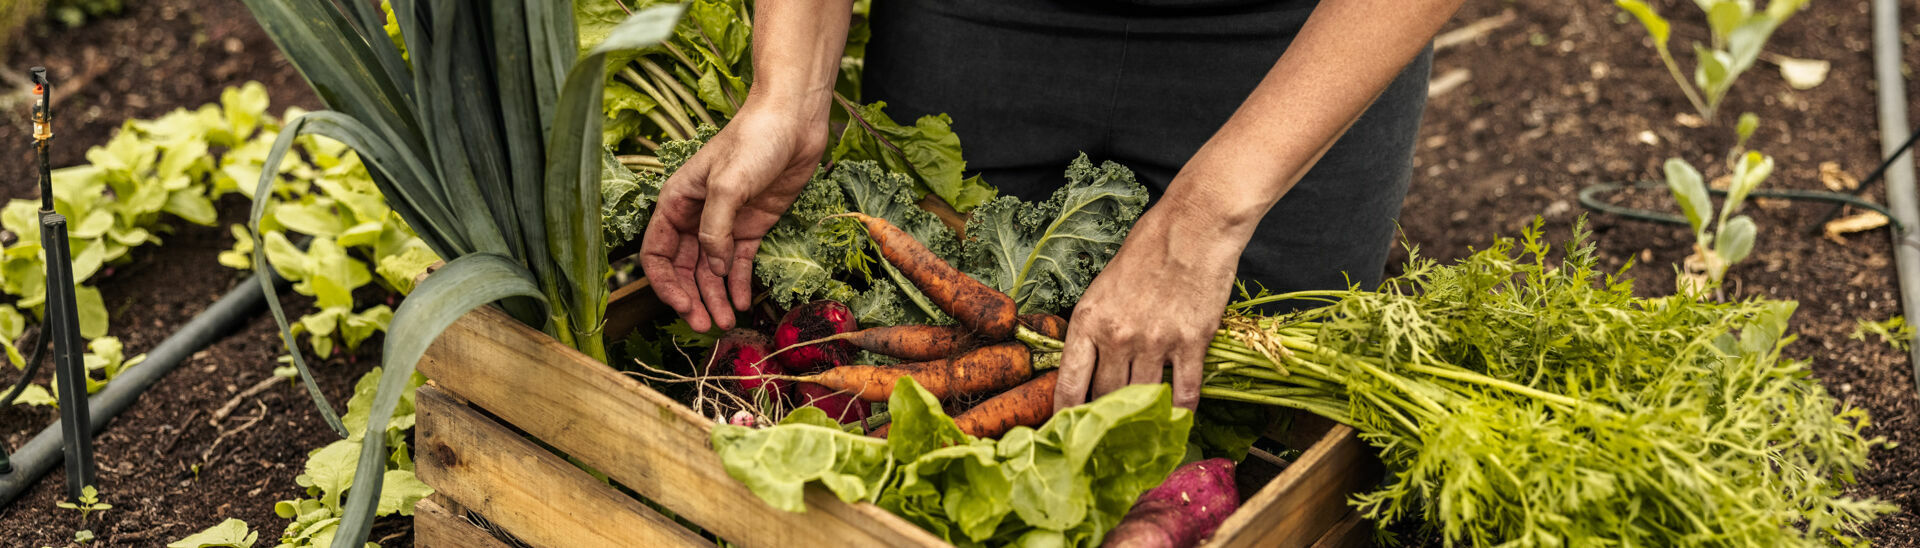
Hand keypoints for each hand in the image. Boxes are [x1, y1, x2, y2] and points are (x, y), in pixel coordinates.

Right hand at [640, 102, 827, 331]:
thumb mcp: (727, 184)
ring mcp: (725, 223)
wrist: (793, 122)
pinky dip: (739, 284)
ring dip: (716, 298)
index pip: (657, 252)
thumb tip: (712, 267)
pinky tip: (744, 303)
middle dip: (692, 298)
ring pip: (712, 270)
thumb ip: (714, 229)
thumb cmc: (754, 140)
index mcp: (677, 202)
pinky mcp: (752, 226)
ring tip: (727, 323)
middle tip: (707, 326)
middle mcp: (696, 216)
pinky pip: (739, 263)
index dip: (665, 283)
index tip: (683, 306)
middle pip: (684, 269)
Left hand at [1053, 196, 1248, 410]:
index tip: (1068, 431)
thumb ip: (1095, 325)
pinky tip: (1177, 420)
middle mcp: (1117, 336)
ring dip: (1142, 415)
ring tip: (1142, 431)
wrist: (1194, 227)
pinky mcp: (1191, 343)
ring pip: (1142, 398)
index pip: (1069, 384)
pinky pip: (1184, 392)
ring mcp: (1155, 342)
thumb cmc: (1148, 247)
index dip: (1066, 415)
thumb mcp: (1104, 285)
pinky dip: (1180, 411)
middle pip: (1105, 396)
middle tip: (1109, 434)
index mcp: (1088, 320)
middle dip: (1106, 417)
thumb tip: (1090, 362)